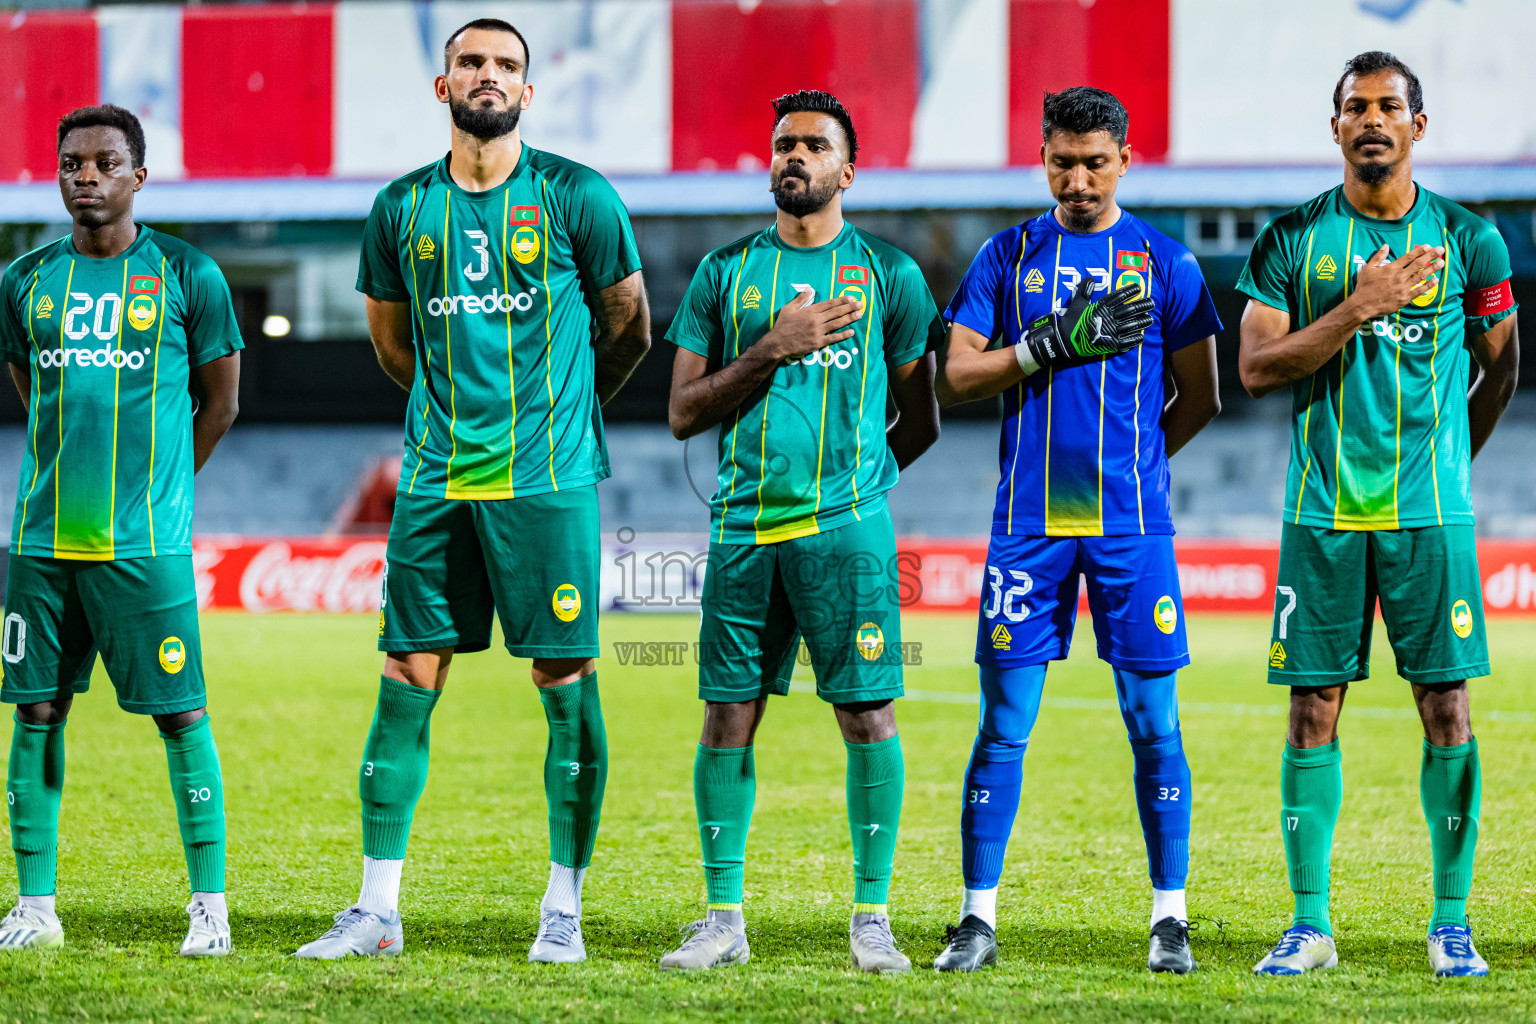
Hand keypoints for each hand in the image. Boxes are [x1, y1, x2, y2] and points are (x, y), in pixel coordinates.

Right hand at [758, 294, 862, 360]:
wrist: (778, 343)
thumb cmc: (783, 325)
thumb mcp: (789, 308)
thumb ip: (800, 299)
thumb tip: (809, 289)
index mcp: (810, 310)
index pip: (829, 304)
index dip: (841, 300)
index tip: (851, 297)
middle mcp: (816, 320)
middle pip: (836, 312)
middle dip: (850, 307)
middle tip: (861, 304)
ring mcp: (818, 331)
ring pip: (837, 323)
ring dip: (850, 318)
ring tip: (860, 314)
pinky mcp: (818, 342)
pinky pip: (833, 338)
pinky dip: (843, 335)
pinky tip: (852, 332)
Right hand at [1021, 279, 1152, 368]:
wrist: (1064, 342)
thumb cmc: (1070, 321)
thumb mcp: (1076, 303)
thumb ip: (1084, 290)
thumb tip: (1090, 278)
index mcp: (1101, 307)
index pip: (1119, 296)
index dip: (1130, 291)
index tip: (1138, 287)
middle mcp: (1108, 318)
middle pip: (1130, 310)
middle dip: (1142, 305)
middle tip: (1152, 302)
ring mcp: (1110, 332)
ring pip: (1131, 325)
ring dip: (1142, 322)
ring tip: (1151, 319)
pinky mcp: (1109, 345)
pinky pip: (1126, 341)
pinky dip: (1134, 339)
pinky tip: (1142, 336)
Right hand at [1350, 244, 1444, 319]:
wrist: (1362, 305)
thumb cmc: (1364, 287)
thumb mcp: (1367, 269)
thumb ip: (1378, 257)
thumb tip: (1386, 246)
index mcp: (1391, 268)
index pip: (1408, 257)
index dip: (1420, 251)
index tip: (1429, 246)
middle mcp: (1400, 277)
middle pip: (1418, 264)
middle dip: (1431, 256)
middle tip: (1441, 249)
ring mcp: (1403, 288)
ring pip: (1421, 276)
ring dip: (1433, 269)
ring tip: (1442, 263)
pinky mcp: (1405, 298)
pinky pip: (1419, 290)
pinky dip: (1428, 285)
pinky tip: (1435, 280)